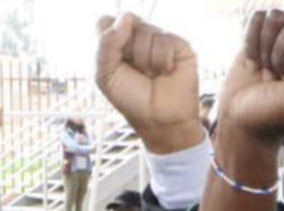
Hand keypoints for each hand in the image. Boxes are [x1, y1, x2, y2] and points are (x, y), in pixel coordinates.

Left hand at [96, 14, 204, 154]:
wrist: (161, 121)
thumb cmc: (133, 101)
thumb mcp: (105, 74)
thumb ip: (106, 42)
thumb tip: (127, 18)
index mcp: (116, 43)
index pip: (106, 21)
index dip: (109, 37)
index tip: (117, 61)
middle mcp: (137, 38)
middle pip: (127, 21)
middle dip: (128, 50)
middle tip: (137, 71)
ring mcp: (158, 41)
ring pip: (145, 30)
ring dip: (145, 59)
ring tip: (152, 75)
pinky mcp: (178, 46)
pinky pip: (164, 39)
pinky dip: (162, 59)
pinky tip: (165, 72)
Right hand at [216, 11, 283, 150]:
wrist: (242, 121)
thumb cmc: (275, 117)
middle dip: (281, 52)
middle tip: (279, 78)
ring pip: (278, 17)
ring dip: (265, 49)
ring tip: (268, 74)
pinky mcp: (269, 36)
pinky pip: (259, 18)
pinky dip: (251, 43)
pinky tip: (256, 65)